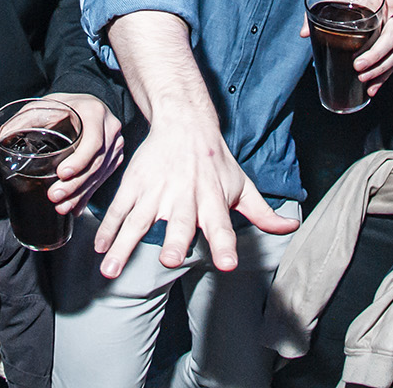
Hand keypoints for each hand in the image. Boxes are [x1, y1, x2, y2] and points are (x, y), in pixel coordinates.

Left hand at [0, 93, 123, 216]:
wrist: (88, 104)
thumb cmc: (64, 105)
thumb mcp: (42, 107)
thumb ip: (18, 125)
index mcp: (94, 113)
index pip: (92, 141)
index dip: (79, 160)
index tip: (61, 174)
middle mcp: (110, 129)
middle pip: (96, 163)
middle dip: (75, 184)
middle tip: (55, 196)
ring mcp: (115, 145)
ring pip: (100, 175)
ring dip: (80, 193)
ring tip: (61, 207)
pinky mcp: (114, 158)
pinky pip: (103, 180)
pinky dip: (87, 195)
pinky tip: (74, 208)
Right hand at [93, 115, 295, 277]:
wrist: (185, 121)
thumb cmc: (215, 161)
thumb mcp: (242, 185)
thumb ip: (263, 213)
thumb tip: (292, 228)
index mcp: (213, 200)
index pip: (221, 225)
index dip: (225, 245)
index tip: (227, 264)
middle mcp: (185, 196)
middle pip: (180, 222)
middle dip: (174, 240)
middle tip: (169, 259)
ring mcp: (157, 191)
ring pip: (139, 220)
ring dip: (124, 245)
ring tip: (111, 270)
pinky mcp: (136, 185)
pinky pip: (119, 209)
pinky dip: (108, 229)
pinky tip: (100, 248)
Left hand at [298, 0, 392, 94]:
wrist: (350, 18)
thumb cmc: (345, 8)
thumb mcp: (333, 6)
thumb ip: (317, 15)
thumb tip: (304, 32)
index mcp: (384, 3)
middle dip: (378, 55)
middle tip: (359, 66)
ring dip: (382, 70)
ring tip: (365, 81)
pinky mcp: (390, 53)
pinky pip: (392, 66)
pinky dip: (383, 79)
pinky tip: (373, 90)